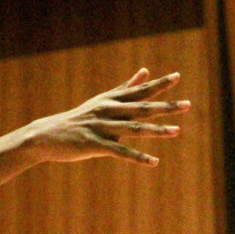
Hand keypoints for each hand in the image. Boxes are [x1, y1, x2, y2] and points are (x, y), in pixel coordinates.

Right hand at [20, 68, 190, 166]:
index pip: (139, 91)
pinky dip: (138, 157)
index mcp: (111, 100)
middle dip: (165, 106)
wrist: (46, 135)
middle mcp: (108, 110)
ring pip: (134, 128)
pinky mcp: (94, 145)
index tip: (177, 76)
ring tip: (177, 131)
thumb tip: (146, 71)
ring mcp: (101, 127)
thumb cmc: (78, 119)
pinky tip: (154, 162)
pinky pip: (120, 152)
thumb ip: (127, 88)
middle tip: (187, 105)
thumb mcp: (103, 101)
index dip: (159, 84)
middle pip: (141, 107)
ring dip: (156, 130)